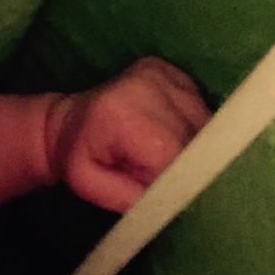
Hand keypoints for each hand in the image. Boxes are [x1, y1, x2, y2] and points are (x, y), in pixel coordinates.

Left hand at [44, 55, 209, 212]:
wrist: (69, 120)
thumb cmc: (78, 157)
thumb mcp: (90, 185)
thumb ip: (132, 198)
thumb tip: (175, 200)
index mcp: (125, 115)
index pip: (176, 156)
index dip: (178, 179)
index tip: (169, 191)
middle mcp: (149, 86)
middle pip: (196, 139)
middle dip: (185, 164)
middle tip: (159, 171)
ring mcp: (165, 75)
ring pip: (205, 124)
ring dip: (192, 145)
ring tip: (160, 152)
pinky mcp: (174, 73)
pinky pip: (202, 108)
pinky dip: (192, 127)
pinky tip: (167, 132)